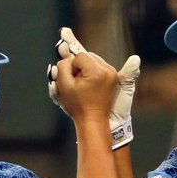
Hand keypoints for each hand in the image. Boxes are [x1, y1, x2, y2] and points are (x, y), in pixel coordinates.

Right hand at [49, 27, 140, 148]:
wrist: (93, 121)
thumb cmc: (78, 106)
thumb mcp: (63, 85)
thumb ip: (63, 66)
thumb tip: (67, 56)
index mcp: (97, 71)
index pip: (79, 56)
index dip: (72, 68)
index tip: (74, 82)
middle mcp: (108, 70)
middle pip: (88, 56)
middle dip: (80, 67)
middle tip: (79, 84)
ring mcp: (113, 74)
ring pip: (94, 61)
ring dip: (86, 69)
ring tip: (85, 86)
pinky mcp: (114, 78)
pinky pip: (100, 67)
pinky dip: (93, 73)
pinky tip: (91, 86)